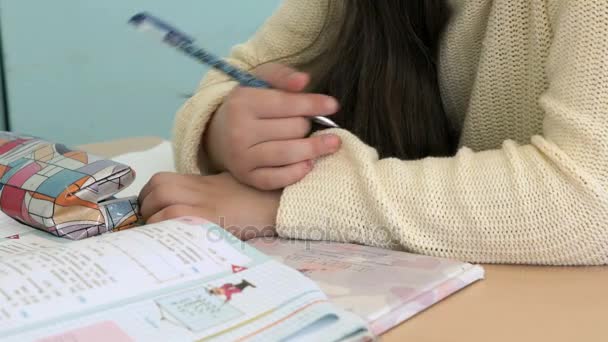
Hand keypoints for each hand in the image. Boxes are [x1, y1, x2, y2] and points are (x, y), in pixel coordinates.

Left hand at [138, 172, 279, 239]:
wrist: (278, 204)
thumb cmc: (255, 200)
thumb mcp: (225, 190)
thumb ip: (200, 195)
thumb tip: (173, 211)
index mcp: (200, 180)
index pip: (158, 183)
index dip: (149, 199)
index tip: (153, 214)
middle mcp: (198, 187)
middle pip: (155, 189)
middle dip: (148, 209)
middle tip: (155, 227)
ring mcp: (203, 201)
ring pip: (159, 202)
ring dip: (154, 220)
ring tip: (164, 235)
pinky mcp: (208, 216)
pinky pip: (172, 216)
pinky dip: (166, 226)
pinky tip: (176, 238)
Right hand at [204, 62, 341, 189]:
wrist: (219, 134)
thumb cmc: (248, 104)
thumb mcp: (259, 80)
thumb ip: (282, 75)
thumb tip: (304, 81)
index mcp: (242, 102)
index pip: (287, 103)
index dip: (314, 104)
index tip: (333, 105)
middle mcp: (239, 131)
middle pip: (293, 129)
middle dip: (307, 125)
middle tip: (308, 123)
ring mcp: (242, 157)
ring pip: (289, 154)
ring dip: (314, 149)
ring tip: (330, 144)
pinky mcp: (247, 177)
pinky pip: (278, 178)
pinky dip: (298, 172)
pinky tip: (309, 163)